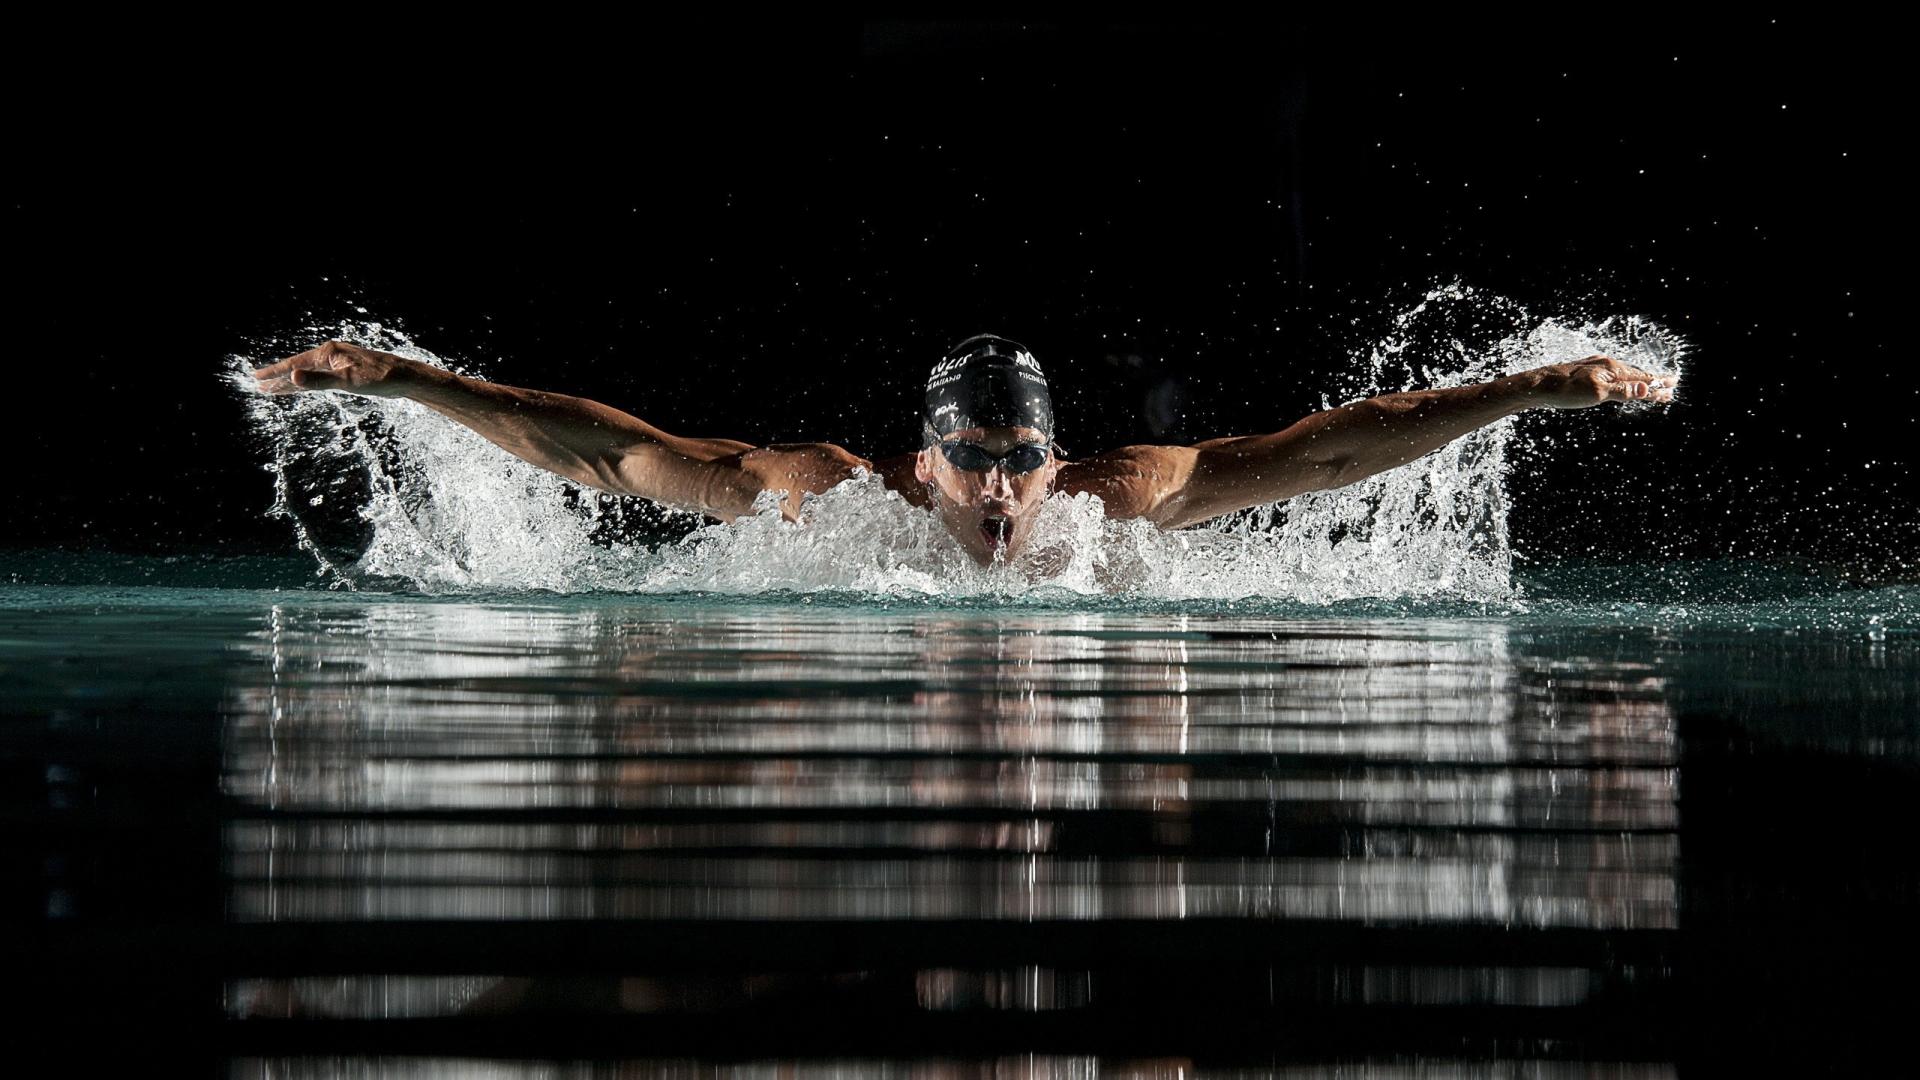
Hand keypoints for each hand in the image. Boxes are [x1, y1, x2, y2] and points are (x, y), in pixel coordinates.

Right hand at [251, 340, 423, 397]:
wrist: (404, 377)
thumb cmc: (378, 378)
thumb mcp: (347, 382)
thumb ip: (319, 381)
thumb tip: (293, 377)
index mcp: (327, 354)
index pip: (294, 365)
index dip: (275, 373)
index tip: (256, 379)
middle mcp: (330, 355)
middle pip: (298, 368)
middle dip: (279, 379)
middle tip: (259, 387)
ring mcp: (338, 363)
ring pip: (308, 373)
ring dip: (292, 382)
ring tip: (274, 390)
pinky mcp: (346, 371)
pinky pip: (319, 377)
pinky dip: (308, 383)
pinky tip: (302, 388)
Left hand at [1518, 354, 1677, 409]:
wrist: (1535, 386)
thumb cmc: (1564, 391)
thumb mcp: (1596, 393)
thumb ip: (1622, 391)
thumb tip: (1647, 387)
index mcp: (1611, 368)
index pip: (1642, 377)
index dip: (1658, 383)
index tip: (1674, 385)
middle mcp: (1605, 364)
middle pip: (1635, 374)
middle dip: (1653, 381)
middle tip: (1670, 386)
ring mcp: (1594, 366)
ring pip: (1623, 374)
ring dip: (1639, 380)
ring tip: (1650, 386)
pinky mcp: (1584, 372)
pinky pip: (1612, 375)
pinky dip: (1624, 380)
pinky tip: (1619, 382)